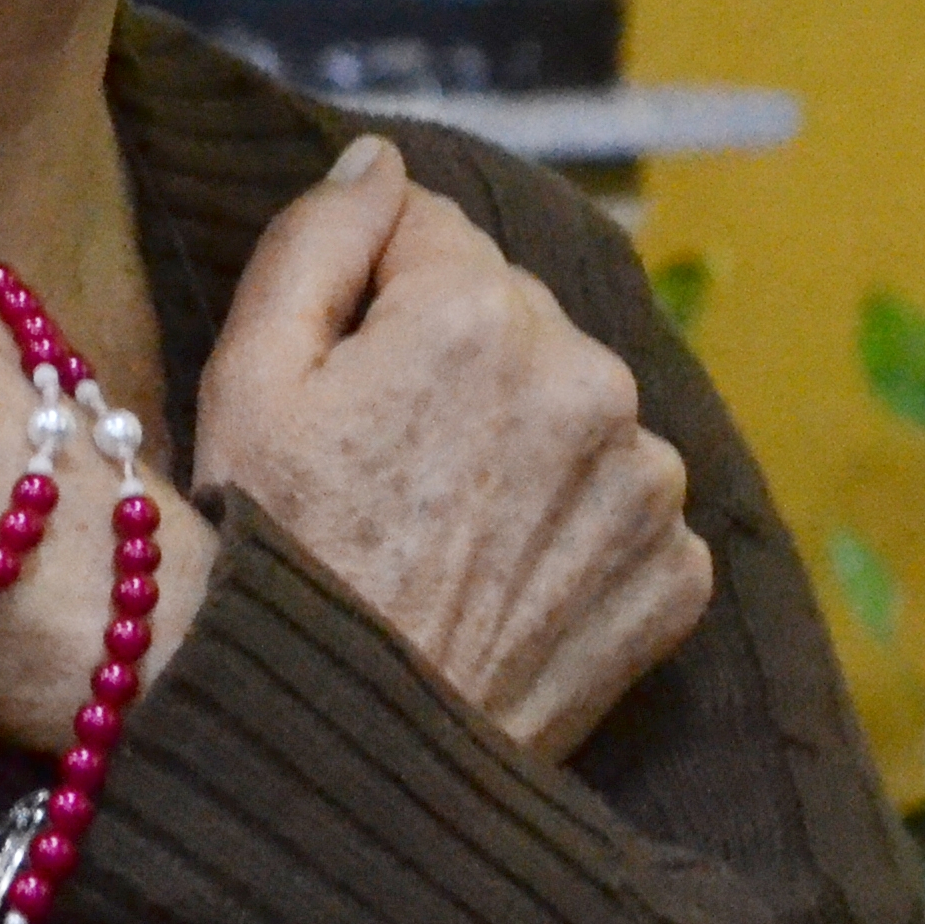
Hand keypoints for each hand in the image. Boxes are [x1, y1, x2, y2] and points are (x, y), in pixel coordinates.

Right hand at [196, 138, 711, 762]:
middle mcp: (590, 379)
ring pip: (573, 405)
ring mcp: (648, 484)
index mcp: (481, 311)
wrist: (344, 762)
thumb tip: (384, 161)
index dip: (367, 299)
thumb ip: (318, 238)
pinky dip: (572, 526)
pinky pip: (622, 503)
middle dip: (451, 360)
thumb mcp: (246, 377)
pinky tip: (499, 577)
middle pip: (511, 315)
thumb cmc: (271, 559)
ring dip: (520, 439)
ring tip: (439, 529)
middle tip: (377, 466)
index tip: (336, 381)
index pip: (430, 234)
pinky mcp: (678, 575)